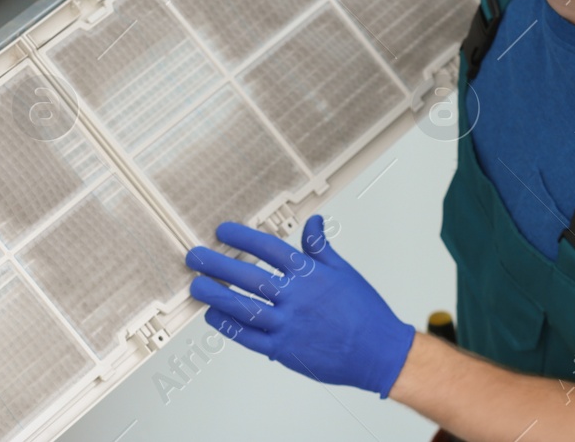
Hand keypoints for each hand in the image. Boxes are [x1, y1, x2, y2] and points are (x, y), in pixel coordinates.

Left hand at [184, 216, 416, 396]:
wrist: (380, 352)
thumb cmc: (364, 312)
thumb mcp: (344, 271)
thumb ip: (320, 247)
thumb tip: (313, 221)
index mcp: (309, 274)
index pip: (267, 248)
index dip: (241, 238)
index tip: (222, 232)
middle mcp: (296, 298)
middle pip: (248, 277)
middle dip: (217, 265)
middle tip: (195, 258)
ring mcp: (288, 325)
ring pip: (243, 308)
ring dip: (216, 295)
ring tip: (196, 287)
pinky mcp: (285, 350)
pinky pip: (249, 338)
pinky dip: (229, 327)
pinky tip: (214, 317)